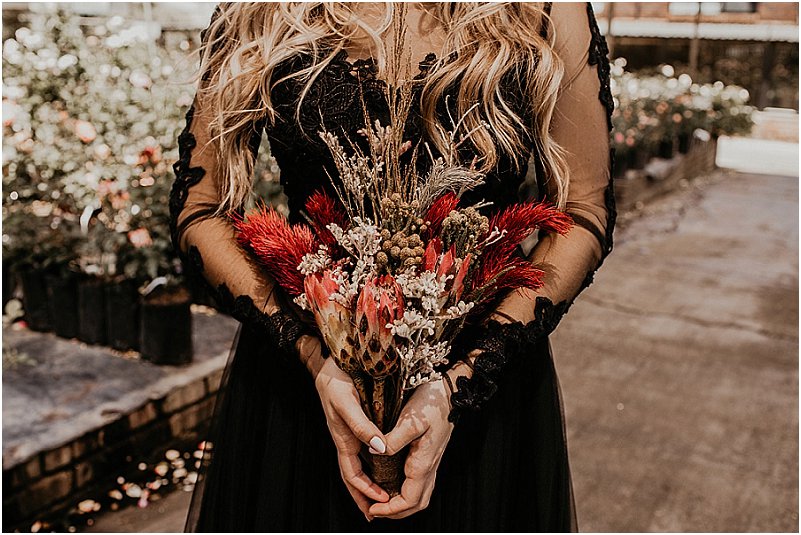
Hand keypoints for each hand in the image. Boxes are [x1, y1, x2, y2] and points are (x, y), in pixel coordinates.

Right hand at [314, 355, 390, 520]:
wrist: (329, 360)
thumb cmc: (334, 379)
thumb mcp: (347, 401)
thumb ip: (362, 425)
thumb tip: (379, 449)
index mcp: (342, 438)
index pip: (351, 474)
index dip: (364, 491)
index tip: (380, 503)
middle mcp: (346, 438)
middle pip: (353, 475)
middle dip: (363, 495)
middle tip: (376, 513)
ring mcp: (350, 431)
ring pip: (358, 464)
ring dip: (368, 482)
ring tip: (380, 497)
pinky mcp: (356, 421)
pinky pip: (363, 449)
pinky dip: (371, 463)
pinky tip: (381, 464)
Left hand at [367, 373, 456, 519]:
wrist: (449, 390)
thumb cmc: (432, 403)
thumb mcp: (410, 420)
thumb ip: (393, 440)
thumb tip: (376, 453)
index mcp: (423, 462)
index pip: (409, 500)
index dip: (390, 510)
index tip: (373, 509)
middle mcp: (429, 465)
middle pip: (416, 503)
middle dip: (396, 512)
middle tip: (376, 510)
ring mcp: (432, 460)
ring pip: (420, 494)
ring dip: (402, 504)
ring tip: (383, 502)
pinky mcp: (430, 453)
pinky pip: (420, 482)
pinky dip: (407, 491)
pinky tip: (394, 483)